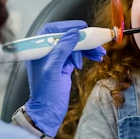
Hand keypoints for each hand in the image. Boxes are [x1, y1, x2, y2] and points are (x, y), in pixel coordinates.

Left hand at [25, 20, 105, 137]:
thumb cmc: (45, 93)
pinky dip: (87, 55)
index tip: (82, 26)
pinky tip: (95, 57)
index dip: (67, 26)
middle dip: (82, 39)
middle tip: (96, 41)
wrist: (48, 112)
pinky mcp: (64, 66)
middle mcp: (47, 52)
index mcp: (39, 50)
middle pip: (66, 37)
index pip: (52, 30)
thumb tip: (73, 33)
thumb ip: (62, 49)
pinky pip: (77, 55)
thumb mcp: (53, 69)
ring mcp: (56, 59)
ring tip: (100, 53)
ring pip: (74, 46)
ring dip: (87, 48)